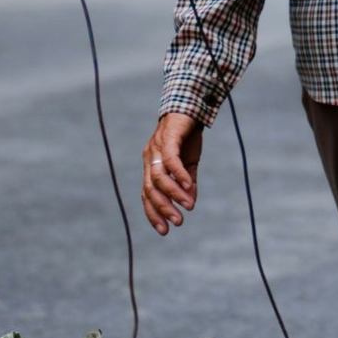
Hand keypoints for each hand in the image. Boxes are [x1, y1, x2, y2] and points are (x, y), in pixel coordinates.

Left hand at [142, 112, 202, 234]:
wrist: (191, 107)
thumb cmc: (187, 136)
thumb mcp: (189, 163)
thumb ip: (188, 183)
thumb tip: (189, 203)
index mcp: (151, 166)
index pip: (147, 195)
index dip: (153, 214)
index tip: (163, 231)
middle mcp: (149, 159)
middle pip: (150, 189)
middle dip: (162, 208)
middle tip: (177, 223)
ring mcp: (156, 148)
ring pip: (159, 177)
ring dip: (173, 194)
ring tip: (187, 206)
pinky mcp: (168, 138)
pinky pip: (170, 160)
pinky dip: (179, 175)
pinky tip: (188, 186)